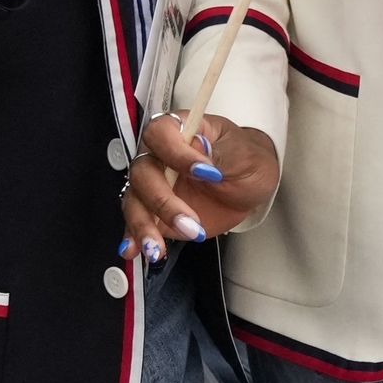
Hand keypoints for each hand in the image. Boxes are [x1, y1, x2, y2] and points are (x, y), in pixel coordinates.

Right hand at [120, 113, 278, 262]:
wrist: (248, 186)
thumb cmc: (245, 160)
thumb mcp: (243, 154)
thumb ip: (220, 154)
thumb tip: (200, 151)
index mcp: (181, 131)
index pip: (160, 133)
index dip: (176, 153)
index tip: (206, 173)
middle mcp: (161, 156)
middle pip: (142, 172)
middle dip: (163, 202)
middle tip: (190, 224)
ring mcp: (156, 184)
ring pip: (135, 200)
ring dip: (144, 226)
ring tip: (157, 249)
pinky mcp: (156, 212)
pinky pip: (138, 222)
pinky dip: (135, 237)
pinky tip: (136, 251)